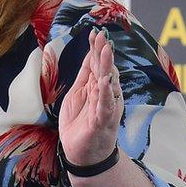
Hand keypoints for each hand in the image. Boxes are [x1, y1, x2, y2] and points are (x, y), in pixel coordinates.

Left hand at [59, 28, 122, 166]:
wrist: (82, 154)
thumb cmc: (80, 123)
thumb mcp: (78, 94)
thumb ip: (85, 75)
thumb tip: (91, 53)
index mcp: (98, 88)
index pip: (98, 64)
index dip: (96, 49)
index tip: (95, 32)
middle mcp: (105, 95)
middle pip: (104, 70)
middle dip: (103, 52)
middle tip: (102, 35)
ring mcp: (105, 108)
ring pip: (107, 84)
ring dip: (106, 67)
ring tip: (106, 50)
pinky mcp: (102, 122)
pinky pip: (105, 107)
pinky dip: (105, 94)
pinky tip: (104, 82)